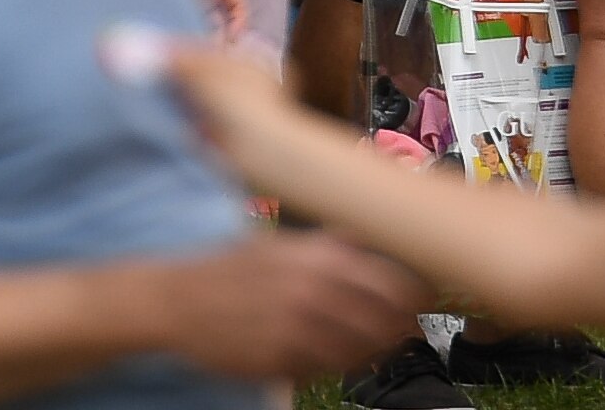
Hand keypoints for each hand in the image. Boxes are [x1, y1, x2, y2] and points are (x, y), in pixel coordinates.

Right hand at [168, 231, 427, 381]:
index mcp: (317, 254)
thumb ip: (333, 243)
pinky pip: (328, 367)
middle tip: (406, 326)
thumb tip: (381, 237)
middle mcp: (312, 288)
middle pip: (384, 315)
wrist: (179, 301)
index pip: (390, 278)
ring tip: (377, 344)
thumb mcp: (285, 244)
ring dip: (375, 348)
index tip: (424, 297)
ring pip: (362, 347)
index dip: (415, 292)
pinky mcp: (282, 359)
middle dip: (401, 323)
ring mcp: (297, 327)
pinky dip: (340, 364)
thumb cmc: (235, 269)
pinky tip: (339, 356)